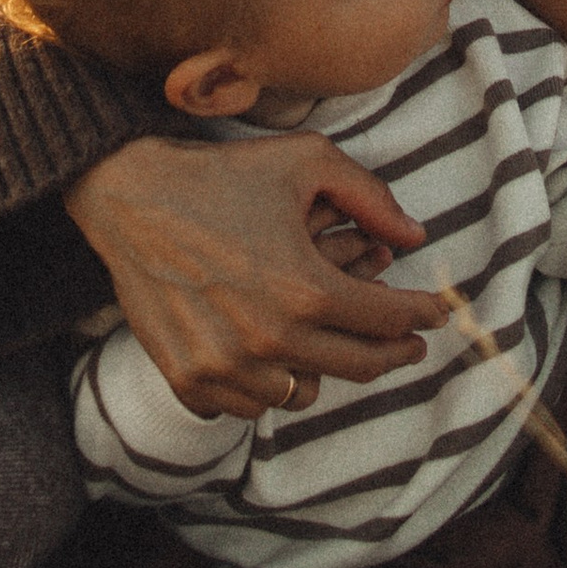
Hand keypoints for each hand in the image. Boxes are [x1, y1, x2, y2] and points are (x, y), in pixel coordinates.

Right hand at [65, 134, 450, 420]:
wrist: (129, 196)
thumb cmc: (222, 174)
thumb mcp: (307, 161)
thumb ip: (371, 197)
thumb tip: (415, 237)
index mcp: (306, 288)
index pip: (390, 320)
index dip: (423, 316)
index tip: (437, 313)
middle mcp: (270, 339)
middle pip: (360, 366)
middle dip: (395, 352)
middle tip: (407, 341)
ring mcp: (227, 366)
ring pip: (304, 394)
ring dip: (324, 370)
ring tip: (332, 344)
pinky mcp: (189, 379)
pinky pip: (249, 406)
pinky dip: (268, 387)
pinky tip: (276, 358)